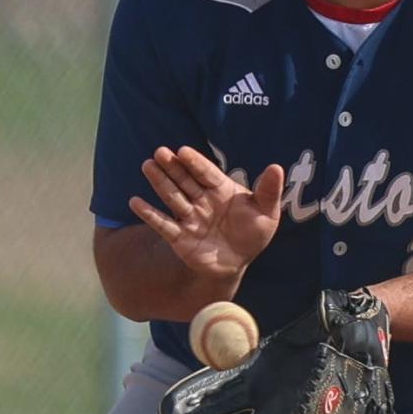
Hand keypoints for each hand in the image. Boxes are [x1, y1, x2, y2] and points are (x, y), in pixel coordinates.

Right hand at [130, 147, 283, 279]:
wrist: (236, 263)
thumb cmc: (252, 233)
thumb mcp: (267, 212)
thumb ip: (268, 191)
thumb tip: (276, 167)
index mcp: (221, 190)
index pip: (206, 173)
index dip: (195, 162)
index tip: (183, 150)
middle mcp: (202, 200)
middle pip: (185, 180)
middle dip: (172, 167)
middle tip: (159, 152)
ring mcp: (189, 218)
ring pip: (172, 197)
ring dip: (160, 182)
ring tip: (147, 165)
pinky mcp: (179, 237)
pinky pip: (163, 224)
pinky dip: (150, 214)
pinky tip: (136, 202)